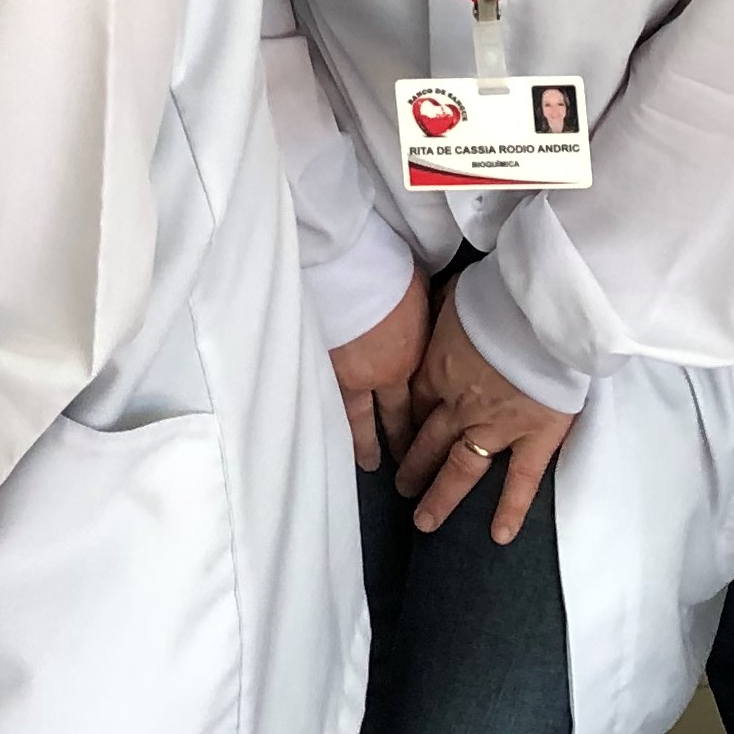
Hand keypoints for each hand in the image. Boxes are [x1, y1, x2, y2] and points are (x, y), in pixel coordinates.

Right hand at [328, 275, 430, 473]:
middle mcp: (367, 377)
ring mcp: (333, 369)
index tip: (411, 449)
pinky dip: (321, 409)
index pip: (406, 408)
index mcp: (400, 364)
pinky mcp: (306, 355)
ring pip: (344, 413)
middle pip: (374, 420)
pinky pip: (317, 393)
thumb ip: (421, 327)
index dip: (408, 430)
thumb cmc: (389, 274)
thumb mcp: (421, 300)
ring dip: (350, 437)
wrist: (343, 263)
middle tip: (380, 469)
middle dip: (380, 444)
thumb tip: (426, 331)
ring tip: (351, 456)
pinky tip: (317, 420)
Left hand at [392, 286, 575, 542]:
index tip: (395, 437)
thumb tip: (423, 310)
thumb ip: (436, 314)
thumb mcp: (450, 296)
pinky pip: (521, 480)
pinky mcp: (536, 436)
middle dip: (412, 464)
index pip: (413, 403)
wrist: (540, 308)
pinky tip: (499, 536)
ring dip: (441, 495)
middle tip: (399, 488)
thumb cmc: (496, 294)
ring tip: (424, 521)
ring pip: (462, 467)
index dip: (404, 422)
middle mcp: (459, 405)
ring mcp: (497, 425)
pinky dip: (511, 509)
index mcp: (436, 369)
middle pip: (428, 440)